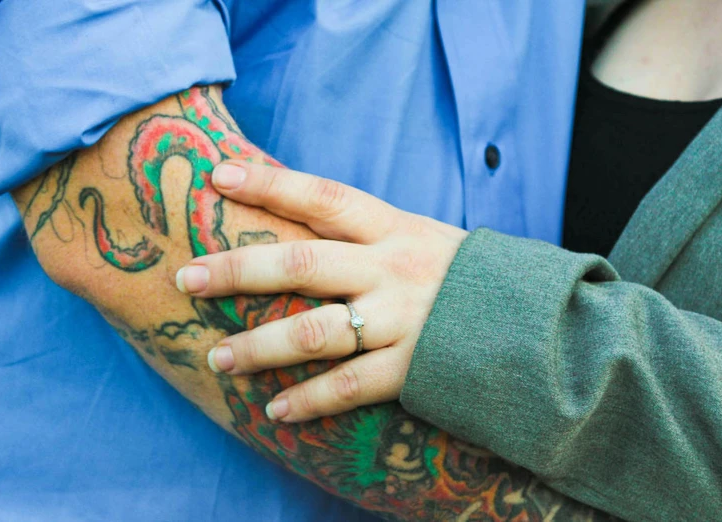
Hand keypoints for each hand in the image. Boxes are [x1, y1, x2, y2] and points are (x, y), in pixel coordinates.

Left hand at [175, 161, 467, 421]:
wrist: (536, 324)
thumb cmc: (463, 277)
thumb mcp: (421, 238)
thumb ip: (369, 233)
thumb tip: (304, 216)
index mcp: (394, 229)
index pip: (325, 197)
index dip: (272, 183)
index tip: (219, 174)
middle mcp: (392, 269)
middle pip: (302, 262)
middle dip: (238, 269)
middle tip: (186, 278)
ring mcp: (402, 320)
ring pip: (315, 332)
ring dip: (260, 347)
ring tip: (219, 359)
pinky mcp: (413, 369)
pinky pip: (348, 387)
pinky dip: (308, 401)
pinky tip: (275, 411)